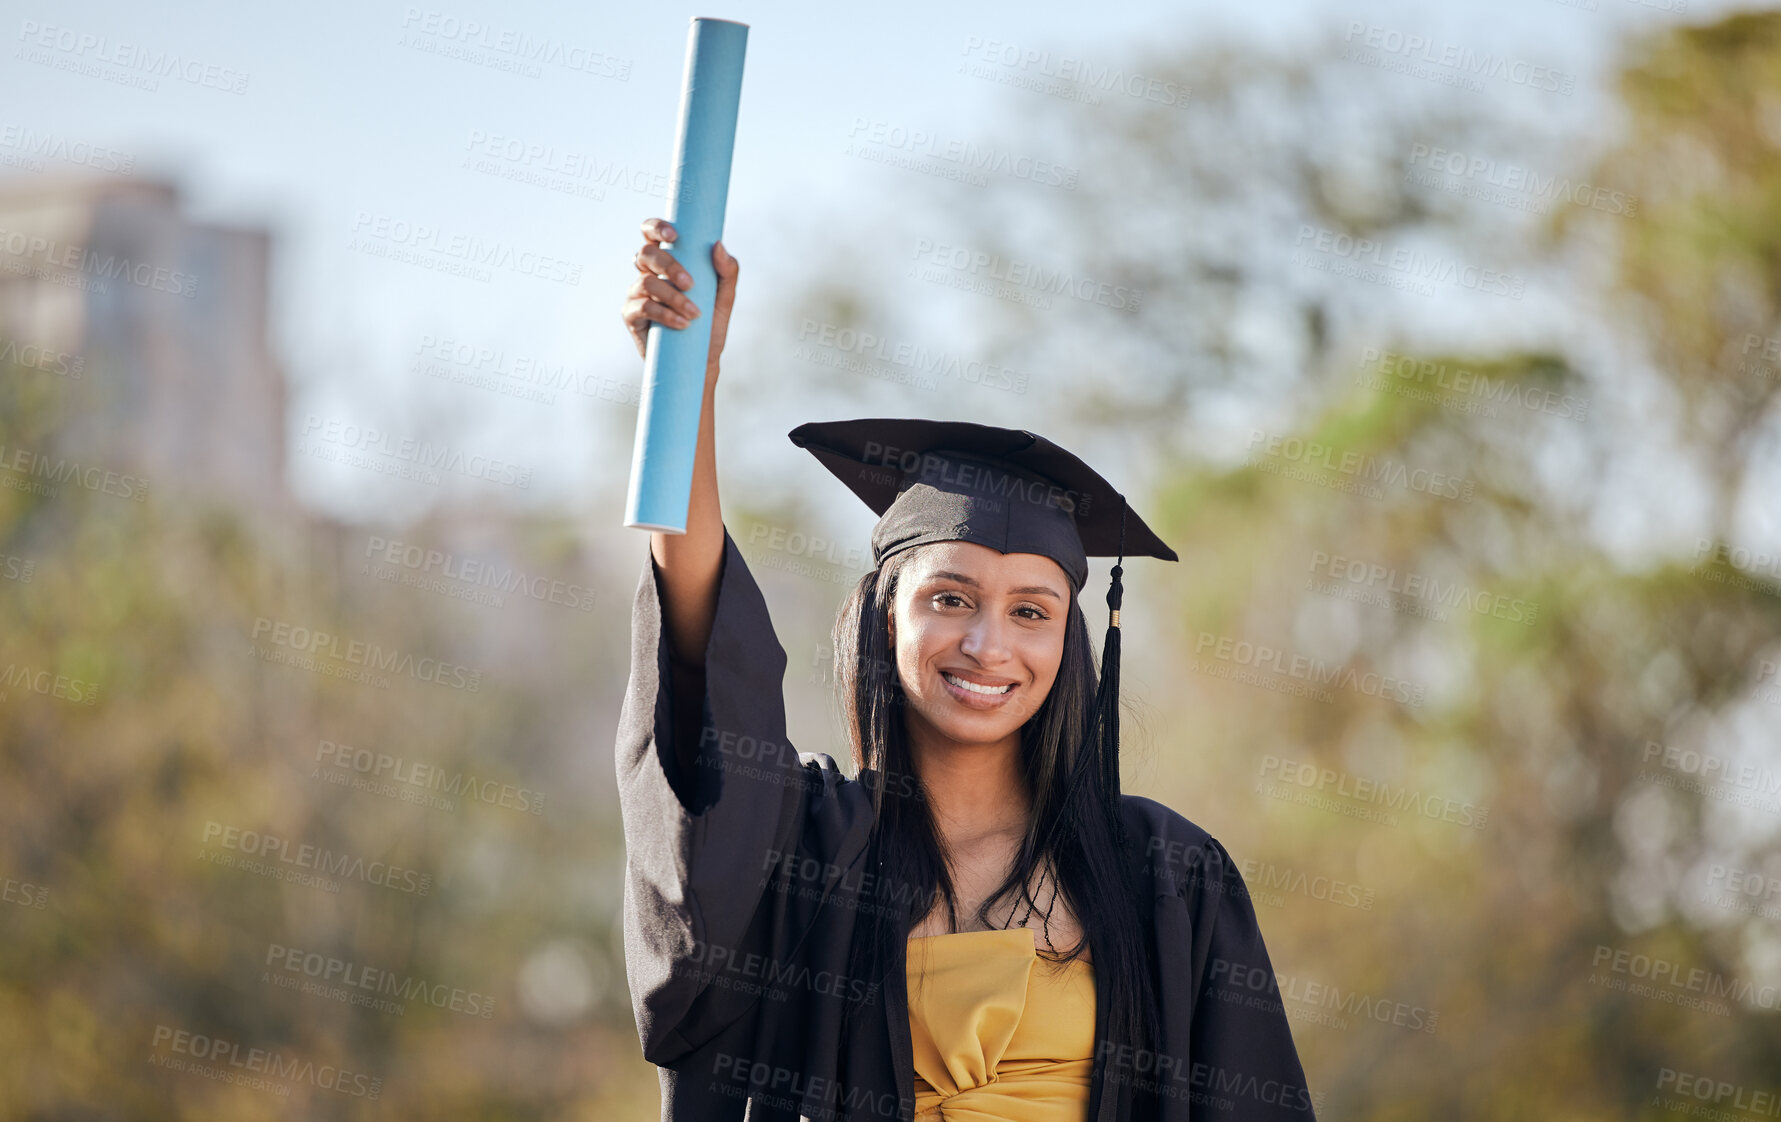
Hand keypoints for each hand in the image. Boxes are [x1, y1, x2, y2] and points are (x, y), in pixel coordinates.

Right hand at [621, 217, 739, 381]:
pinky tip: (682, 324)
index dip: (656, 227)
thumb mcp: (725, 298)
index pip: (652, 233)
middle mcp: (648, 273)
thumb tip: (718, 245)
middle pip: (646, 253)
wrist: (701, 360)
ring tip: (694, 314)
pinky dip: (665, 314)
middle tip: (691, 284)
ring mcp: (637, 294)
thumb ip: (727, 271)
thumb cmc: (710, 325)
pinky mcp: (631, 315)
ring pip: (646, 282)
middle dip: (668, 266)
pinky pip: (643, 307)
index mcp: (666, 261)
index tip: (674, 236)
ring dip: (673, 297)